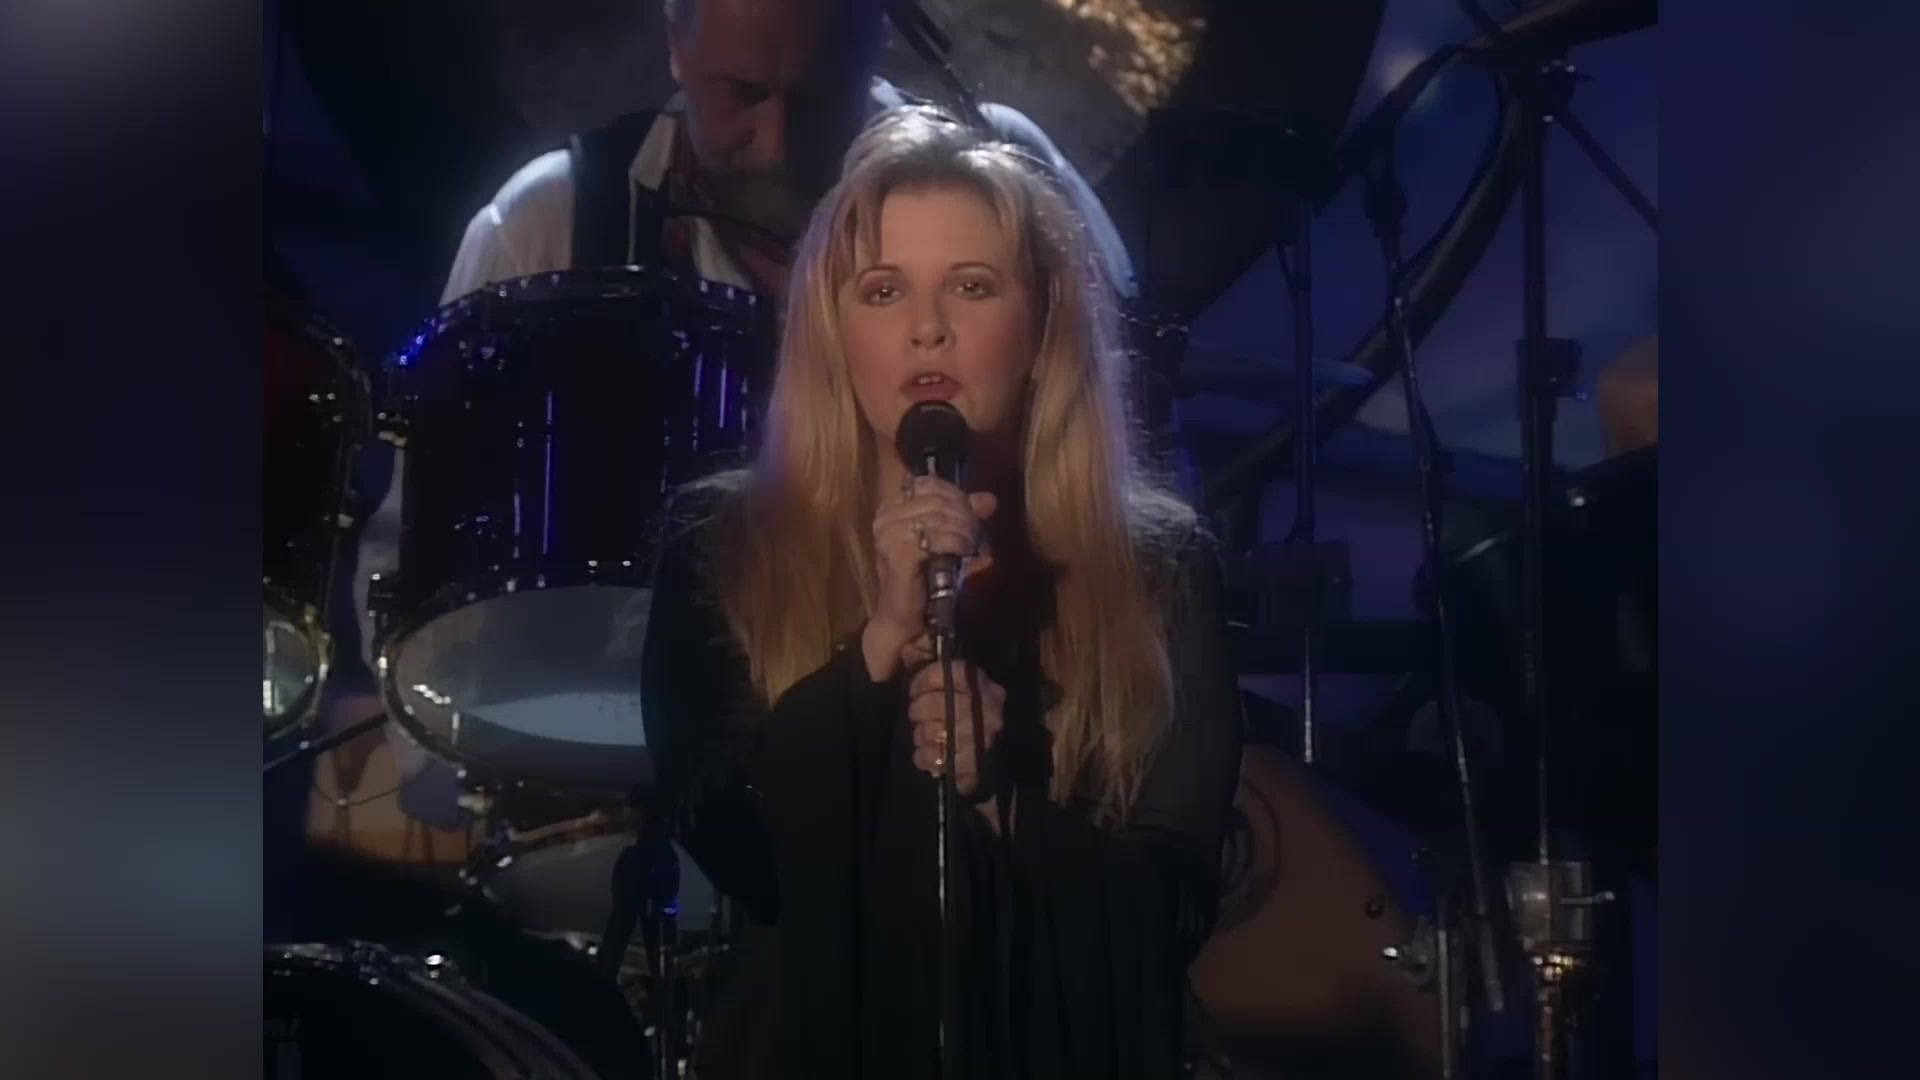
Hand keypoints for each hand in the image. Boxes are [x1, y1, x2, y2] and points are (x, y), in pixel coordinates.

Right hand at [864, 476, 995, 678]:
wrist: (905, 617)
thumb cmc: (922, 578)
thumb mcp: (944, 539)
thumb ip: (963, 516)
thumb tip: (989, 500)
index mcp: (891, 507)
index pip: (930, 484)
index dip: (956, 496)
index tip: (972, 515)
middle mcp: (886, 516)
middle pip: (938, 500)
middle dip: (964, 515)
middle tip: (976, 535)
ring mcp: (889, 535)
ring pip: (940, 517)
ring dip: (963, 530)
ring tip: (971, 546)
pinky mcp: (898, 554)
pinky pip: (936, 538)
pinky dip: (955, 543)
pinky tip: (962, 553)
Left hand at [907, 656, 1005, 799]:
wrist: (988, 751)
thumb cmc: (958, 705)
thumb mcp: (949, 675)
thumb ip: (930, 655)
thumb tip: (913, 649)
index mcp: (983, 685)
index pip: (952, 672)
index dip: (925, 679)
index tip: (914, 688)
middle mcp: (989, 711)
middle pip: (941, 705)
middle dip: (918, 709)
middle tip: (915, 713)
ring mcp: (984, 740)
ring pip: (936, 733)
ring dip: (920, 734)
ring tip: (921, 733)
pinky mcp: (975, 766)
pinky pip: (937, 760)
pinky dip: (924, 757)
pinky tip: (925, 752)